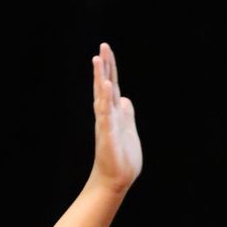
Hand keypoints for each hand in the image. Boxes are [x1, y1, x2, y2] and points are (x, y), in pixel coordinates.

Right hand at [90, 43, 141, 192]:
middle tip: (103, 46)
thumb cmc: (121, 158)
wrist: (116, 179)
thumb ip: (126, 114)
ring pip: (102, 97)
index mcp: (114, 113)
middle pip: (105, 86)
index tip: (106, 50)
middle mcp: (108, 115)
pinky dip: (106, 100)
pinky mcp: (108, 135)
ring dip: (100, 78)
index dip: (109, 69)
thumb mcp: (128, 130)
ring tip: (98, 60)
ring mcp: (106, 124)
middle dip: (104, 66)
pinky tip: (106, 86)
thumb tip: (126, 99)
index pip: (111, 86)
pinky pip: (106, 115)